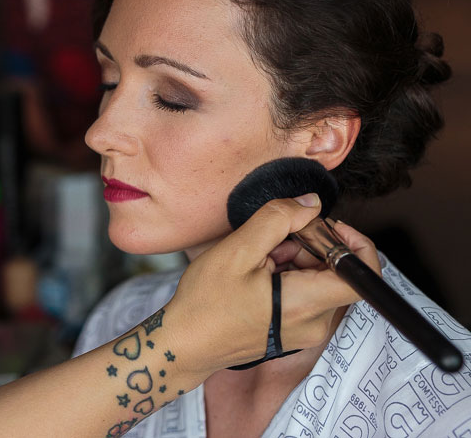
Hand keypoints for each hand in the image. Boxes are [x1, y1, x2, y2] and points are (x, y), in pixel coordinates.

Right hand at [166, 196, 379, 374]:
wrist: (186, 345)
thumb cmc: (205, 303)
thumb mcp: (237, 250)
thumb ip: (278, 219)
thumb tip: (311, 203)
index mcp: (305, 304)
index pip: (363, 276)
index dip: (354, 244)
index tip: (327, 227)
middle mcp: (315, 324)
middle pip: (337, 273)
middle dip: (310, 247)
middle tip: (271, 241)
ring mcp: (306, 331)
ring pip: (320, 282)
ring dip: (296, 261)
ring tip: (258, 261)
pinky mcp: (294, 332)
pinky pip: (307, 296)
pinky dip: (288, 277)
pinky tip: (257, 275)